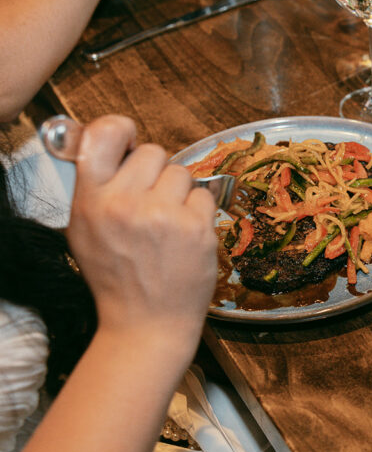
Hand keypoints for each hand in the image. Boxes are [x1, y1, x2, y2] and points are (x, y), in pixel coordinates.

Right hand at [67, 116, 217, 359]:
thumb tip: (118, 147)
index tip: (128, 138)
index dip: (120, 129)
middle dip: (156, 173)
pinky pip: (205, 195)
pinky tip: (185, 236)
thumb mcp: (85, 230)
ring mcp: (164, 215)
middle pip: (153, 152)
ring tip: (168, 224)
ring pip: (182, 173)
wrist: (146, 323)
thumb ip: (97, 188)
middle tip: (152, 202)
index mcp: (92, 200)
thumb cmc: (117, 277)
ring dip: (180, 193)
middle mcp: (126, 203)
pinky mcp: (197, 228)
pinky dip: (199, 212)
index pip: (104, 135)